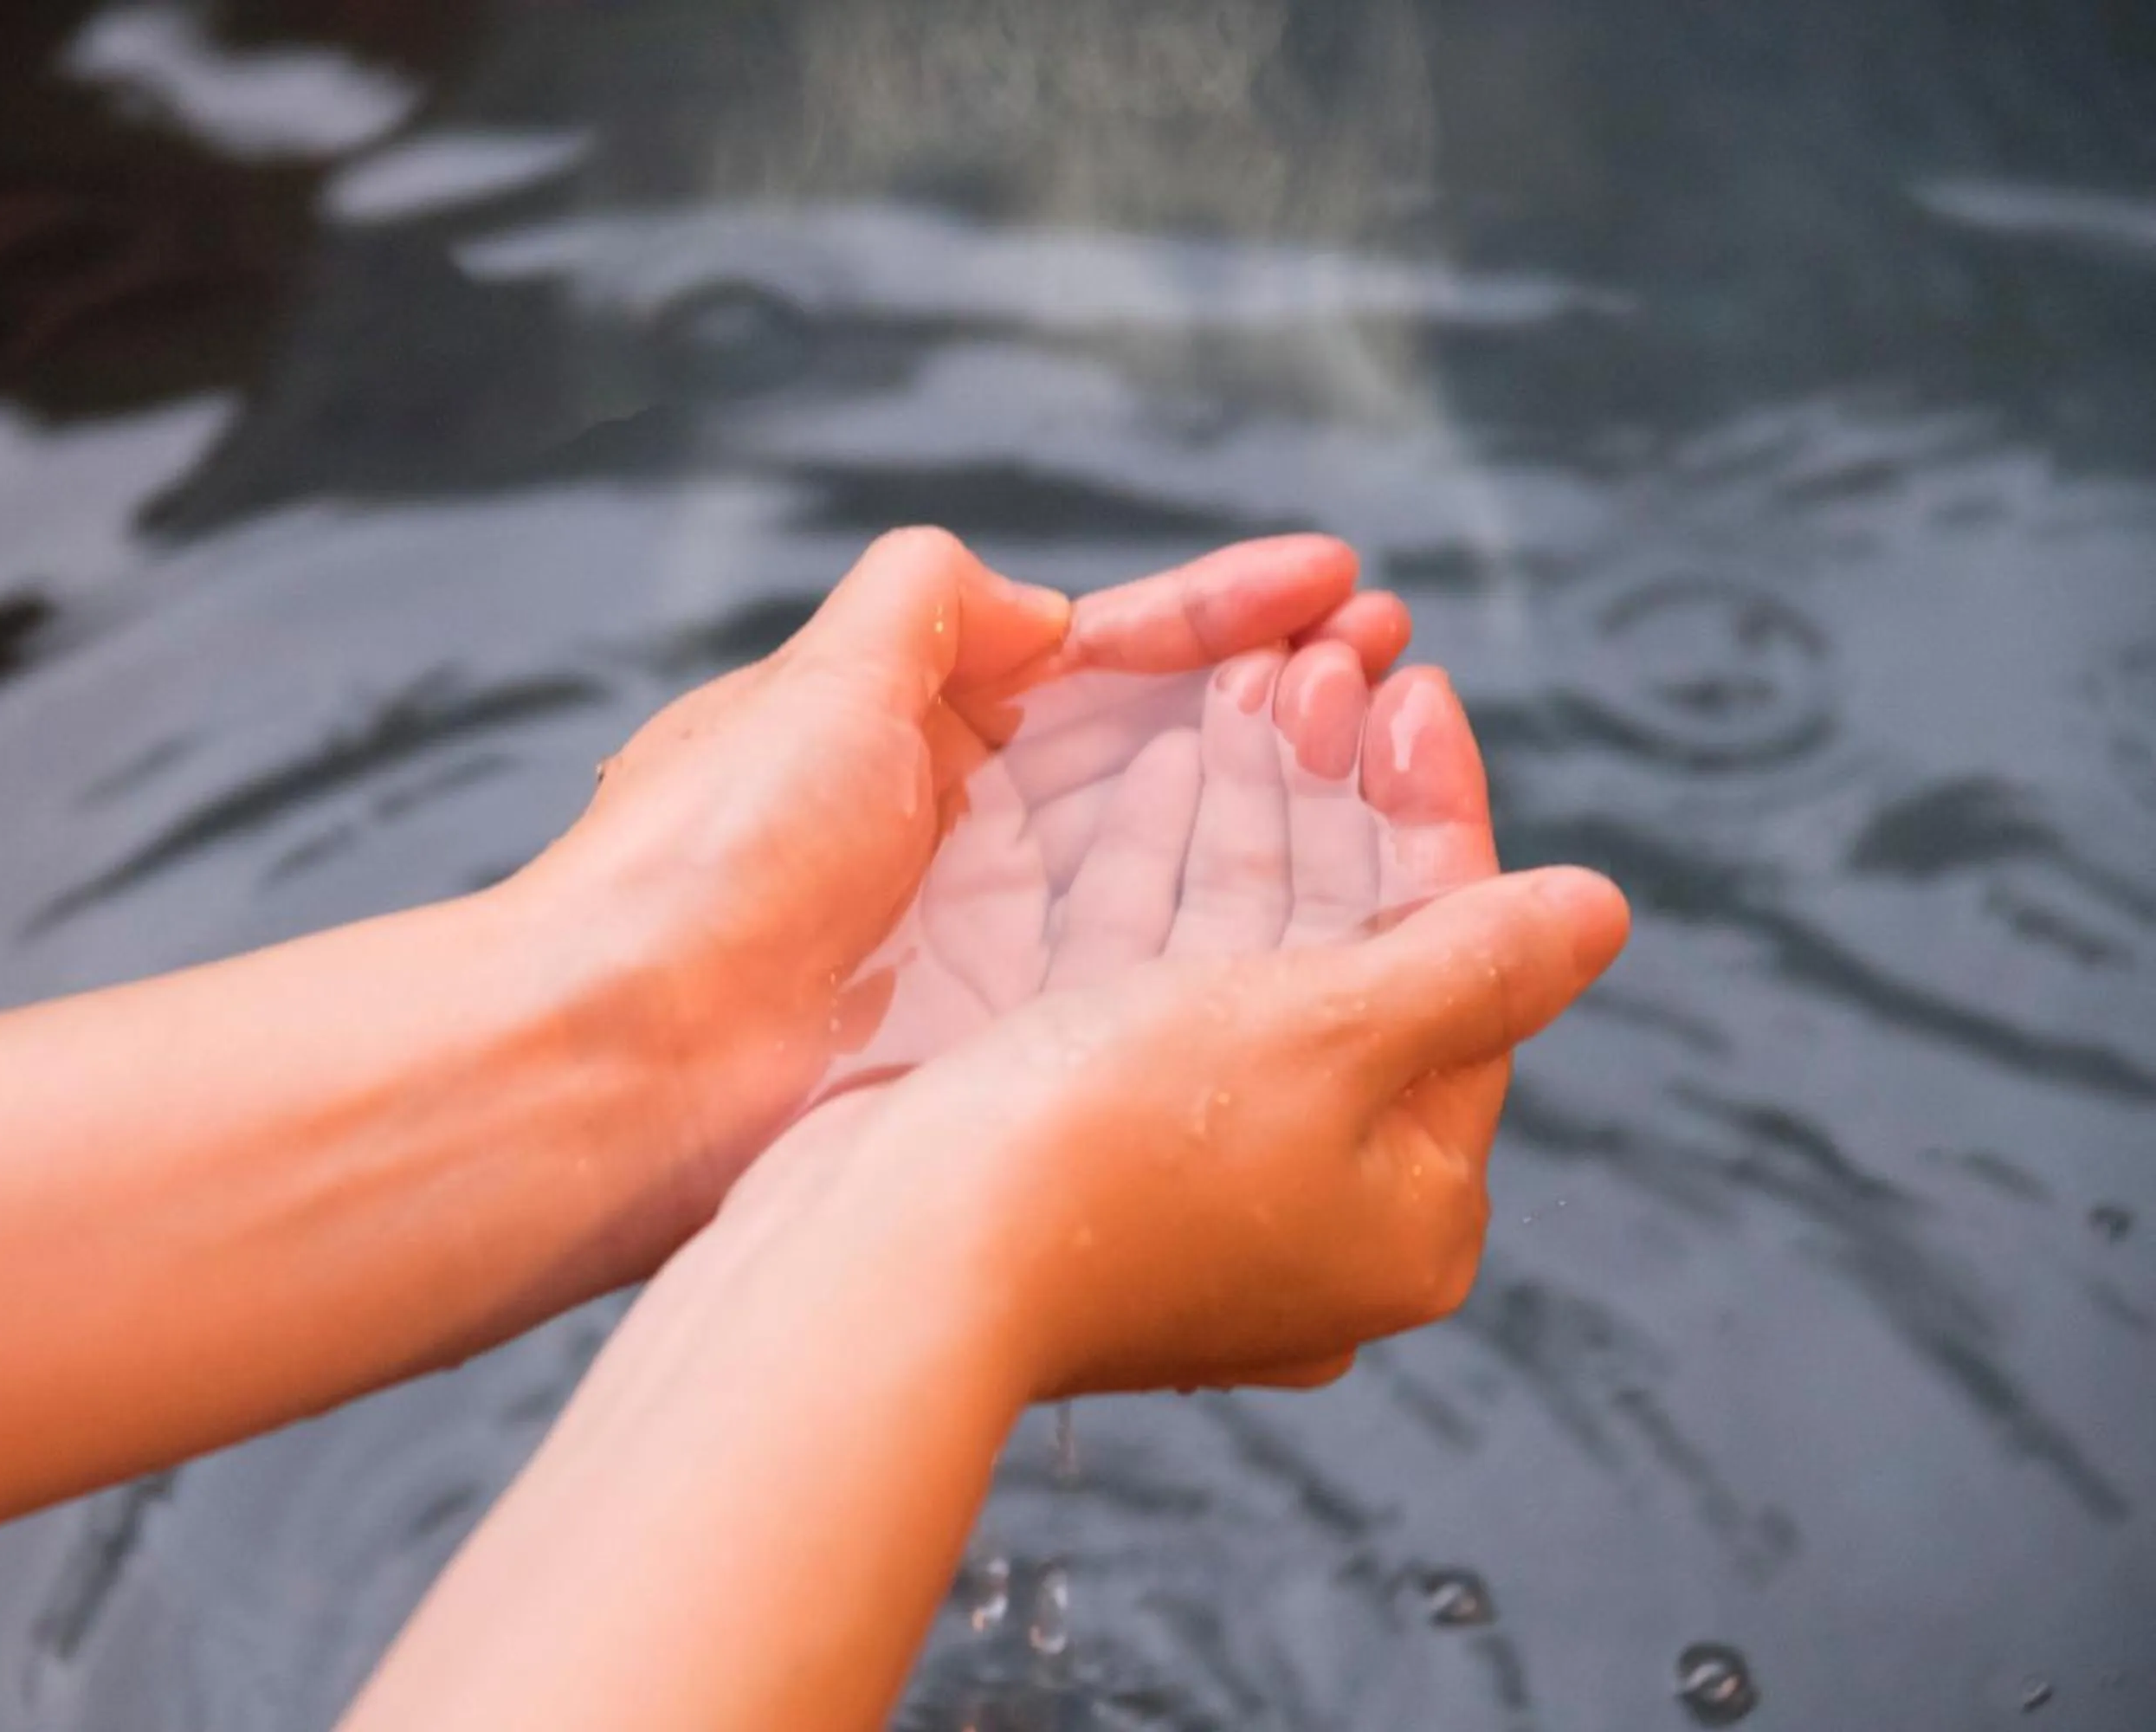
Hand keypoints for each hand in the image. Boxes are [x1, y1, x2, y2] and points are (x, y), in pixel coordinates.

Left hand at [517, 528, 1409, 1211]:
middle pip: (1157, 749)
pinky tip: (1335, 886)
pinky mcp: (1010, 1041)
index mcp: (914, 727)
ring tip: (1396, 741)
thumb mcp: (823, 677)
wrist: (624, 1063)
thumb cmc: (710, 857)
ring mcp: (993, 942)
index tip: (1337, 586)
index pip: (1099, 653)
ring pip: (1173, 854)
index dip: (1220, 615)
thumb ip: (931, 602)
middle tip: (1396, 662)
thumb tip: (1035, 600)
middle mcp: (965, 832)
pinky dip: (1242, 922)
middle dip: (1278, 698)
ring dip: (1282, 796)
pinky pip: (1151, 967)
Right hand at [723, 667, 1630, 1397]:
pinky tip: (1162, 764)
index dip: (1437, 811)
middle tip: (1329, 660)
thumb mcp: (1334, 1037)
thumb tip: (1604, 913)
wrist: (886, 1261)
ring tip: (1254, 677)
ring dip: (1251, 814)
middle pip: (1354, 958)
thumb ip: (1477, 965)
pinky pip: (1151, 989)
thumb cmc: (1119, 1152)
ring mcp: (1193, 1182)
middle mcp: (1312, 1207)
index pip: (1461, 968)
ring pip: (1245, 959)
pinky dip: (1160, 881)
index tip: (1417, 684)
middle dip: (1337, 796)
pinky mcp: (1086, 1149)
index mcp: (1409, 1211)